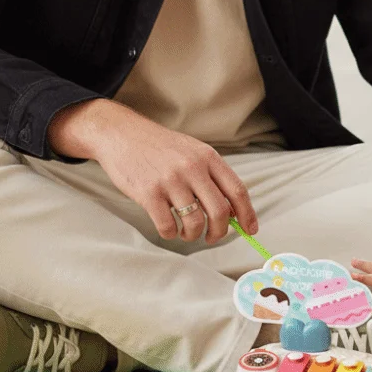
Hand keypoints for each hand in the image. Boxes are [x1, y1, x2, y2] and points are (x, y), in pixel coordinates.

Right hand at [48, 99, 257, 245]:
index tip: (250, 230)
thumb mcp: (192, 151)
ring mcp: (170, 180)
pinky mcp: (148, 193)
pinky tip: (169, 228)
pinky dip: (171, 234)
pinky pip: (168, 226)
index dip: (247, 214)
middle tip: (212, 237)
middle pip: (220, 211)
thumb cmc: (160, 147)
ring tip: (187, 232)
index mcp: (208, 156)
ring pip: (194, 222)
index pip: (237, 190)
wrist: (122, 134)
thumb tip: (233, 211)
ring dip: (193, 235)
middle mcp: (192, 167)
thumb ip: (211, 175)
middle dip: (220, 232)